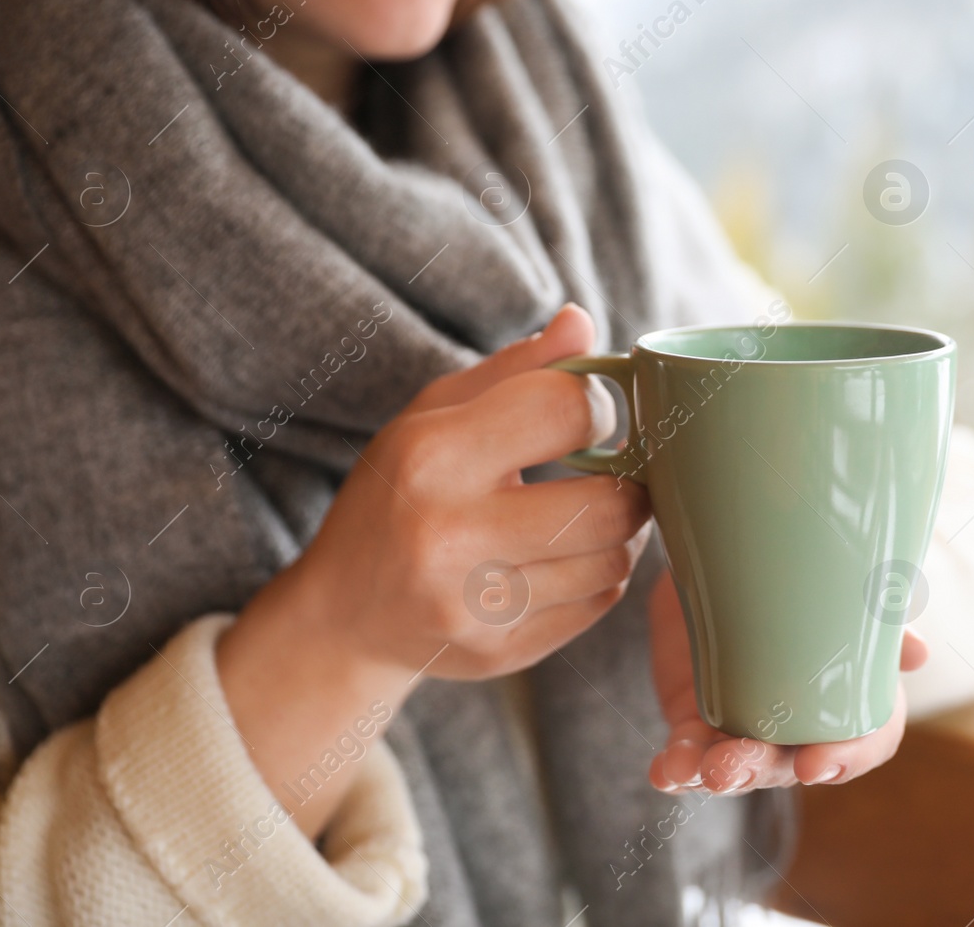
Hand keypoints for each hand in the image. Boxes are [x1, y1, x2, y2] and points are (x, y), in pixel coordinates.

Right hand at [216, 304, 650, 834]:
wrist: (342, 616)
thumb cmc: (396, 494)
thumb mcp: (432, 415)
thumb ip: (516, 369)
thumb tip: (583, 321)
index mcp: (433, 457)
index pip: (567, 410)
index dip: (598, 405)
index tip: (586, 415)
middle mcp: (451, 536)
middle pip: (610, 502)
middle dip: (630, 479)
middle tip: (616, 469)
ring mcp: (476, 606)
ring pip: (613, 559)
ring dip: (620, 531)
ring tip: (591, 511)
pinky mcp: (500, 652)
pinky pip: (599, 605)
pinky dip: (599, 575)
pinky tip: (566, 557)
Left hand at [645, 569, 928, 794]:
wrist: (729, 553)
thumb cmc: (802, 574)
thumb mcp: (841, 585)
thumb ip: (876, 614)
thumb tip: (918, 652)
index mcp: (851, 694)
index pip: (867, 741)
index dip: (848, 759)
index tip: (815, 763)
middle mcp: (802, 723)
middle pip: (790, 765)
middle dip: (761, 769)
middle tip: (734, 764)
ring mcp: (748, 727)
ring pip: (736, 766)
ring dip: (715, 774)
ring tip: (695, 769)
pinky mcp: (699, 722)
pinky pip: (688, 755)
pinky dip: (677, 767)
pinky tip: (664, 770)